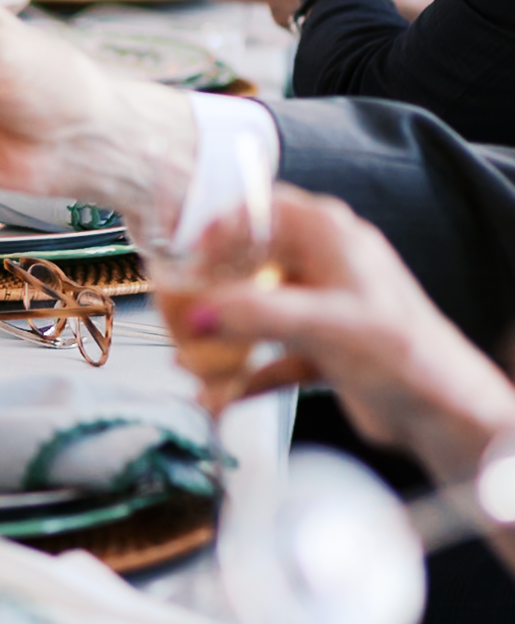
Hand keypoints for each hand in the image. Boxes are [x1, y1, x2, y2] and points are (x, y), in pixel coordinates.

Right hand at [177, 186, 514, 484]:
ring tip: (191, 357)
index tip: (186, 253)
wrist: (443, 415)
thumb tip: (197, 313)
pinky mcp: (322, 350)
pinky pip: (269, 357)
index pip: (263, 208)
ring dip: (223, 337)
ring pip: (257, 311)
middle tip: (179, 308)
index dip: (219, 225)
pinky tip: (221, 396)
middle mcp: (325, 266)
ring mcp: (322, 309)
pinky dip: (245, 377)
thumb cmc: (406, 355)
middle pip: (251, 260)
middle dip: (211, 288)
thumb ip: (256, 315)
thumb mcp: (325, 324)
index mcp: (331, 236)